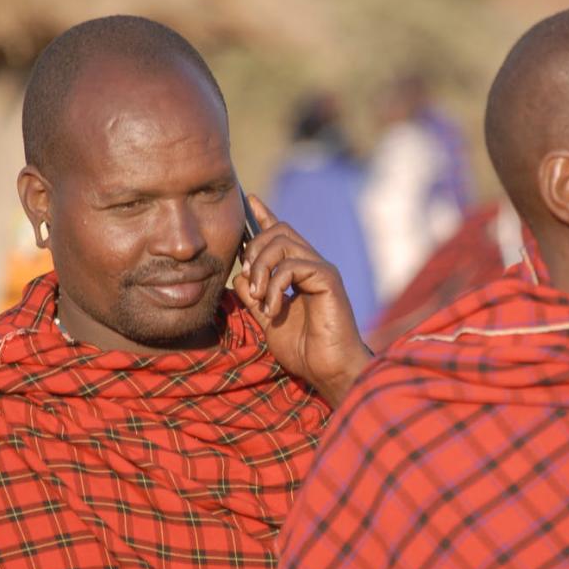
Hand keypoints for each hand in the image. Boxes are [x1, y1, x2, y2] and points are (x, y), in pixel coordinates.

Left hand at [232, 195, 371, 404]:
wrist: (327, 369)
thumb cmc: (304, 350)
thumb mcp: (268, 320)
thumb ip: (254, 298)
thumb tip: (239, 276)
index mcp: (299, 273)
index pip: (281, 235)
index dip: (264, 215)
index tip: (249, 199)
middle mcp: (312, 265)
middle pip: (279, 231)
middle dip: (254, 249)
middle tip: (249, 283)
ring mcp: (321, 270)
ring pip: (283, 242)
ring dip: (261, 268)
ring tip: (259, 298)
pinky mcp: (328, 279)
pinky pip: (294, 265)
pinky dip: (275, 285)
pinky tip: (273, 310)